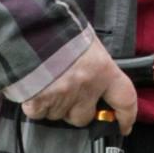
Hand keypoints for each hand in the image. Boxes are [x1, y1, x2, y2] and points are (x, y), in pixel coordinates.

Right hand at [20, 35, 138, 134]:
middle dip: (76, 111)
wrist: (27, 27)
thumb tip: (97, 75)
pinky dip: (35, 105)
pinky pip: (39, 114)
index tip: (124, 126)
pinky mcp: (38, 103)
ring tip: (47, 82)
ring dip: (55, 106)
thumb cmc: (59, 27)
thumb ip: (94, 63)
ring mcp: (62, 97)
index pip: (125, 100)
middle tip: (67, 93)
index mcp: (102, 70)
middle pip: (84, 117)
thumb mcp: (86, 41)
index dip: (126, 116)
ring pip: (59, 115)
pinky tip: (33, 87)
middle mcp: (85, 87)